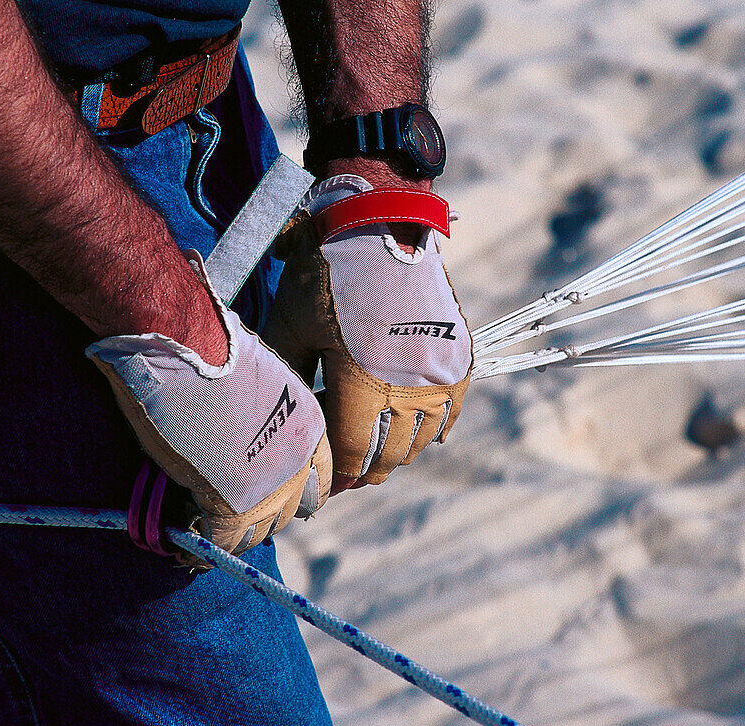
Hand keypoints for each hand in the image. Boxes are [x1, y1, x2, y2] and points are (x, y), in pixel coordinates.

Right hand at [87, 251, 330, 568]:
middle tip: (237, 511)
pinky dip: (210, 545)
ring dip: (241, 530)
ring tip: (212, 525)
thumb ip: (267, 408)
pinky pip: (228, 540)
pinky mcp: (232, 503)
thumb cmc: (212, 343)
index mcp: (311, 424)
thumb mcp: (262, 376)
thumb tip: (250, 421)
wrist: (182, 342)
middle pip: (294, 507)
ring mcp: (270, 484)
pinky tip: (193, 545)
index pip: (319, 476)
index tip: (270, 491)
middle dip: (268, 511)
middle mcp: (300, 457)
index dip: (293, 486)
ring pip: (264, 529)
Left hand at [262, 175, 471, 492]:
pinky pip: (452, 413)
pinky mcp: (459, 356)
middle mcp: (410, 386)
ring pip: (423, 440)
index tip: (323, 483)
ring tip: (375, 450)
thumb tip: (285, 423)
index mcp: (365, 383)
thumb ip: (288, 382)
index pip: (354, 456)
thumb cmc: (327, 274)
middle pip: (390, 456)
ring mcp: (441, 373)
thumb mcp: (291, 328)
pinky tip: (414, 428)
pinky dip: (432, 428)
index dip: (336, 477)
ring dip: (397, 451)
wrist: (380, 223)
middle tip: (345, 473)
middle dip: (364, 470)